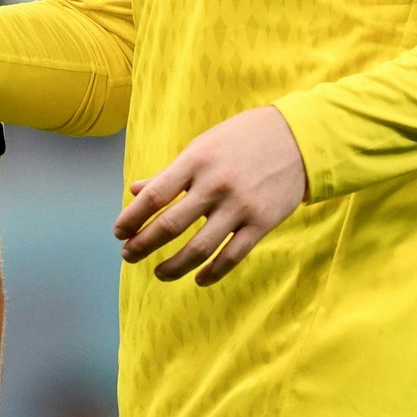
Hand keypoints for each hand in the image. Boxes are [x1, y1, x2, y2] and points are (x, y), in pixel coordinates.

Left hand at [113, 107, 307, 283]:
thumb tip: (134, 192)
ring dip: (173, 266)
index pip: (154, 196)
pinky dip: (212, 273)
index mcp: (196, 161)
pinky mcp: (263, 223)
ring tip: (158, 272)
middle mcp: (216, 185)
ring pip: (199, 248)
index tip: (118, 233)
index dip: (131, 218)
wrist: (299, 138)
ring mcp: (240, 206)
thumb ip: (170, 173)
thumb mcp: (203, 146)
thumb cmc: (242, 139)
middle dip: (142, 245)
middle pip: (170, 225)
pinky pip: (232, 256)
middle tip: (128, 255)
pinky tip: (197, 279)